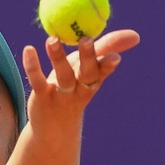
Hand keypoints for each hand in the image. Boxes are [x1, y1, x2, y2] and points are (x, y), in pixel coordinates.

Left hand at [21, 29, 139, 132]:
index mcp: (93, 80)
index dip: (108, 64)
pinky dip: (32, 66)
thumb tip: (136, 36)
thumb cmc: (74, 89)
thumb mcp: (90, 69)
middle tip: (86, 40)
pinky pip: (37, 80)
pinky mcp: (42, 97)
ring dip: (58, 58)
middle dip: (88, 57)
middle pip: (86, 73)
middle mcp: (79, 88)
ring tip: (52, 39)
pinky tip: (28, 49)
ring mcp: (61, 93)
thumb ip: (108, 49)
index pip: (103, 71)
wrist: (55, 128)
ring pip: (62, 76)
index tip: (115, 56)